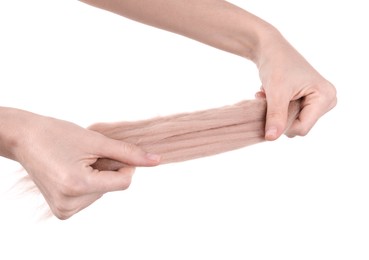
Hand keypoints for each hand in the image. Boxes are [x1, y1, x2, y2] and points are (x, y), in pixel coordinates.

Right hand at [9, 110, 159, 218]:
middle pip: (112, 188)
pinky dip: (89, 183)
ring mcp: (64, 210)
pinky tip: (72, 172)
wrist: (25, 138)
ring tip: (76, 162)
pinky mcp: (62, 211)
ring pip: (102, 193)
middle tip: (86, 156)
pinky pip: (90, 197)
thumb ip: (128, 153)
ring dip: (98, 176)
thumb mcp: (96, 141)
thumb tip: (155, 160)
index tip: (111, 152)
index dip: (125, 165)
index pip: (123, 183)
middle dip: (107, 170)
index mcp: (77, 186)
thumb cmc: (57, 134)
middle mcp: (70, 203)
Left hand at [254, 30, 336, 139]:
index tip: (270, 108)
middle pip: (299, 127)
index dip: (282, 124)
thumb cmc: (276, 65)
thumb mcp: (276, 93)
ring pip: (292, 122)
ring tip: (269, 95)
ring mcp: (318, 101)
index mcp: (325, 97)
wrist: (268, 48)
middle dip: (280, 116)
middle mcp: (326, 100)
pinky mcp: (308, 100)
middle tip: (270, 99)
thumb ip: (275, 117)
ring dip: (276, 112)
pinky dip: (277, 108)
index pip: (302, 128)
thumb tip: (271, 139)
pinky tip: (269, 95)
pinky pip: (290, 115)